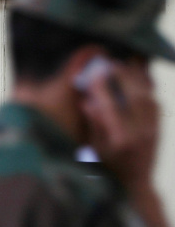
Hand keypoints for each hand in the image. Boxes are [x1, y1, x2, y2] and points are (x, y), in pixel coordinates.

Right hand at [81, 58, 157, 187]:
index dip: (101, 88)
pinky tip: (139, 78)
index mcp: (119, 139)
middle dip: (123, 76)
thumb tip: (87, 102)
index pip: (110, 106)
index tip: (93, 74)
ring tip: (126, 63)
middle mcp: (138, 133)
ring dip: (137, 78)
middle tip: (111, 63)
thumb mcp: (94, 149)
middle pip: (133, 96)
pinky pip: (155, 103)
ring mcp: (152, 130)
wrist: (135, 183)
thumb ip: (93, 125)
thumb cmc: (109, 167)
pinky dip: (147, 88)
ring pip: (147, 97)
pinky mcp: (158, 128)